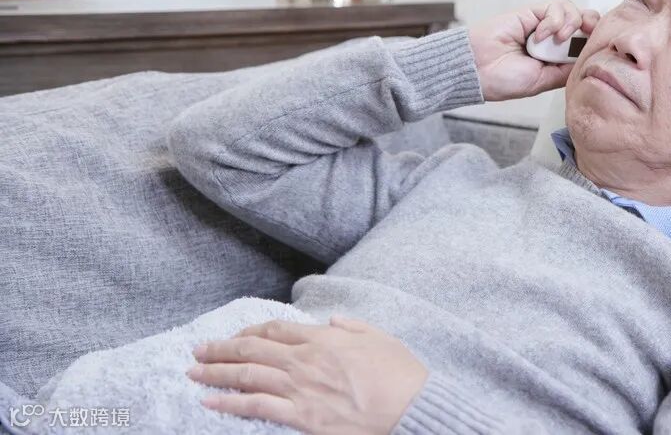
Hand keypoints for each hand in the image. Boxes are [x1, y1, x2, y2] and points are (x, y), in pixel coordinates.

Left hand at [188, 316, 427, 434]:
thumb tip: (332, 320)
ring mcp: (300, 388)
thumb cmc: (399, 372)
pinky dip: (230, 402)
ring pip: (247, 375)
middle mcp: (305, 360)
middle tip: (198, 350)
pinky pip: (256, 406)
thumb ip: (351, 326)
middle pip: (252, 349)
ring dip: (216, 373)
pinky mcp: (302, 417)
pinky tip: (211, 401)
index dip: (250, 331)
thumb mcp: (378, 336)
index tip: (235, 336)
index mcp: (323, 338)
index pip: (275, 330)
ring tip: (193, 373)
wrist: (410, 406)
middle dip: (221, 349)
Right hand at [469, 0, 599, 101]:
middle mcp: (553, 40)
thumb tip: (589, 60)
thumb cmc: (504, 80)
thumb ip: (566, 70)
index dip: (596, 39)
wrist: (479, 69)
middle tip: (586, 35)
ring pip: (573, 11)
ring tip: (557, 38)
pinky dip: (553, 20)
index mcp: (557, 58)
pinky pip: (556, 6)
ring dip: (570, 23)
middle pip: (586, 21)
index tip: (598, 47)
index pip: (586, 42)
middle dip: (591, 25)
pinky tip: (539, 34)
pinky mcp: (533, 12)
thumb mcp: (544, 81)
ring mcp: (543, 24)